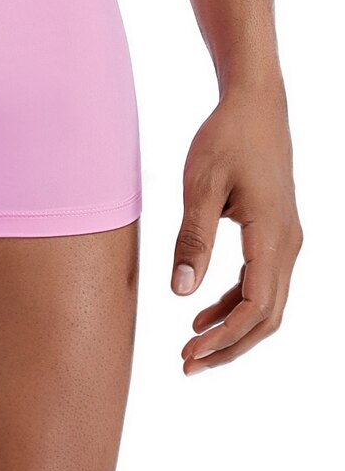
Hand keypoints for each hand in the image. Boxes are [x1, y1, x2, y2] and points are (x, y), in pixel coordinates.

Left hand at [171, 80, 302, 374]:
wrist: (255, 105)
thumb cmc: (225, 139)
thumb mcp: (200, 185)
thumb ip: (192, 239)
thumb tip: (180, 291)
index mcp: (272, 237)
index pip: (255, 307)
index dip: (223, 338)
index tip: (188, 352)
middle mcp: (289, 245)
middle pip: (266, 318)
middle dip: (229, 346)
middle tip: (187, 364)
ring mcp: (287, 241)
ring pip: (267, 304)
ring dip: (232, 329)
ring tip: (192, 346)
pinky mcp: (277, 234)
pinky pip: (262, 283)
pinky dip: (235, 304)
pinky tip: (203, 311)